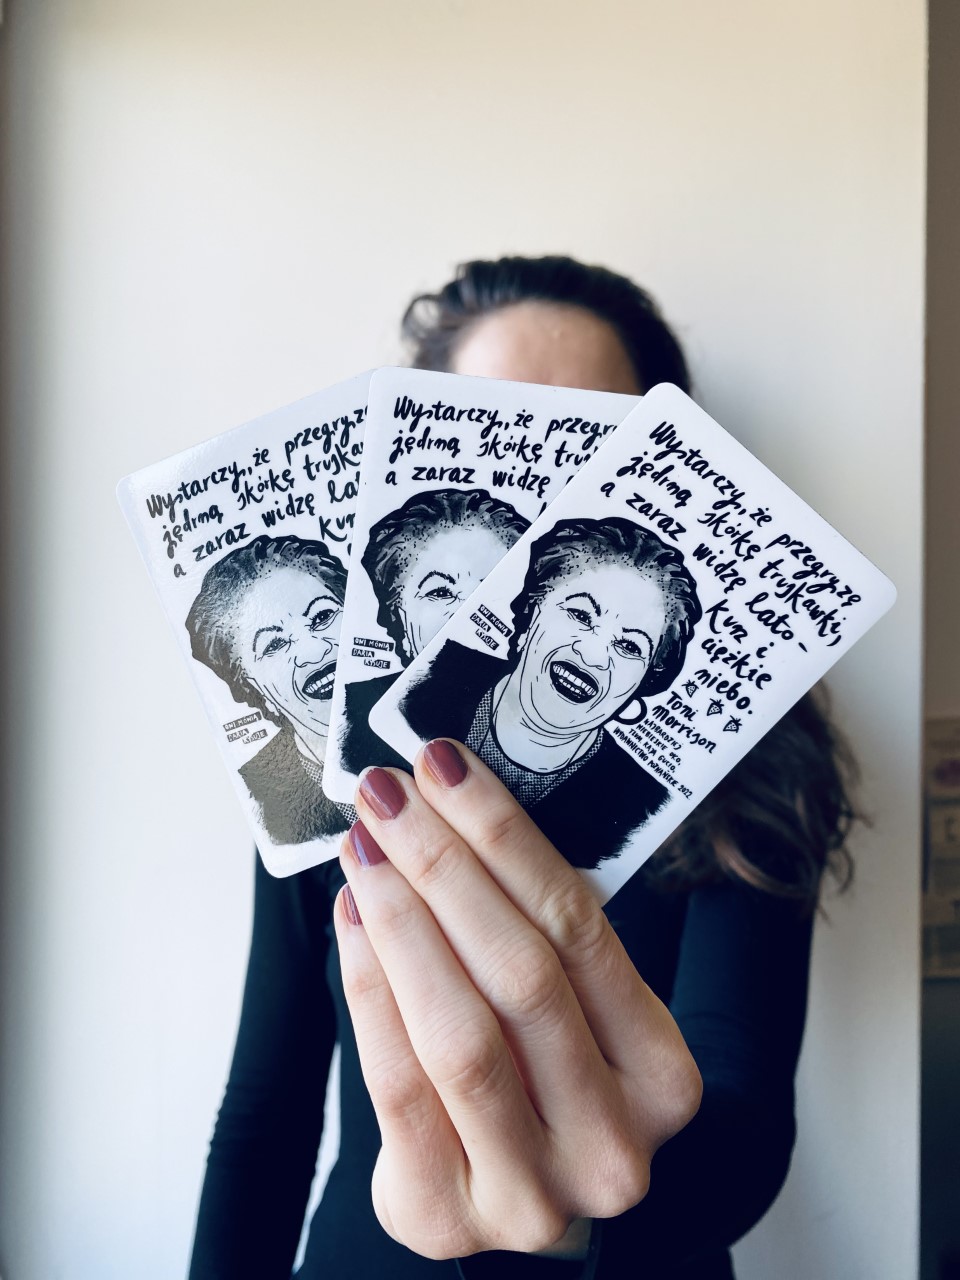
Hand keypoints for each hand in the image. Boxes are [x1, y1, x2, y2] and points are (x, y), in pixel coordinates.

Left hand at [333, 740, 701, 1259]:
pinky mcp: (445, 1216)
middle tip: (390, 795)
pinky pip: (396, 1083)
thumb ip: (540, 929)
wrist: (516, 1189)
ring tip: (364, 847)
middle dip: (444, 866)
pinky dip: (370, 986)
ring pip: (459, 1032)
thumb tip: (454, 802)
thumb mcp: (579, 1009)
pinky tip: (355, 918)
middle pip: (521, 975)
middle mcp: (613, 1144)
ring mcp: (533, 1193)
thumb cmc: (545, 1075)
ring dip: (402, 919)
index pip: (580, 928)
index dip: (505, 838)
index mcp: (664, 1075)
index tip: (446, 769)